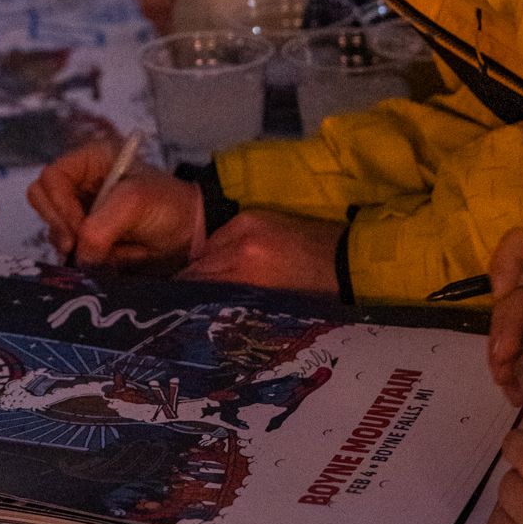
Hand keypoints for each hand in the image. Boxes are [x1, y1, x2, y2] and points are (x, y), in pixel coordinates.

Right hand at [28, 140, 199, 266]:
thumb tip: (79, 256)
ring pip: (54, 230)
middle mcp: (81, 184)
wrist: (193, 235)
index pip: (51, 178)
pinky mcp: (88, 239)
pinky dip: (82, 260)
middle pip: (43, 202)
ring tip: (102, 255)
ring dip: (73, 246)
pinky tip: (104, 263)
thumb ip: (102, 226)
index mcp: (90, 161)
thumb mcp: (136, 203)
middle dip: (60, 226)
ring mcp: (83, 212)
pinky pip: (68, 251)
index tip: (77, 230)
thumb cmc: (168, 205)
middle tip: (77, 247)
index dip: (59, 205)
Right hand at [184, 210, 343, 292]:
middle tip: (179, 299)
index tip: (177, 308)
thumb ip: (238, 301)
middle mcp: (241, 244)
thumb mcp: (274, 304)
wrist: (346, 259)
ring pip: (207, 248)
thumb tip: (208, 307)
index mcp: (249, 271)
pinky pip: (222, 235)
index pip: (201, 284)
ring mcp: (246, 225)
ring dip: (201, 265)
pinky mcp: (253, 215)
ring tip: (194, 283)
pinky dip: (216, 249)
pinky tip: (216, 263)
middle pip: (200, 265)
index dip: (186, 297)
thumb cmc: (315, 293)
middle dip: (188, 282)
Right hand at [488, 230, 522, 400]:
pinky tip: (518, 395)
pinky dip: (513, 377)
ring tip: (506, 382)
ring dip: (501, 354)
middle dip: (503, 324)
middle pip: (512, 296)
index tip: (502, 289)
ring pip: (509, 331)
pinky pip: (521, 362)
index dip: (506, 262)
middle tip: (504, 355)